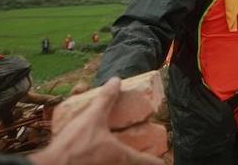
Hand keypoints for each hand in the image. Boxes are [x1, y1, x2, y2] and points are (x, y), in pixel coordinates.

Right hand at [30, 78, 163, 164]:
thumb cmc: (73, 146)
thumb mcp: (92, 117)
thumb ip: (106, 99)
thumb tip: (116, 80)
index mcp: (123, 157)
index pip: (151, 163)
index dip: (159, 160)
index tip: (164, 159)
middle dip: (141, 161)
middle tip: (146, 154)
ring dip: (124, 162)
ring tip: (122, 155)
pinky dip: (108, 162)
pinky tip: (101, 157)